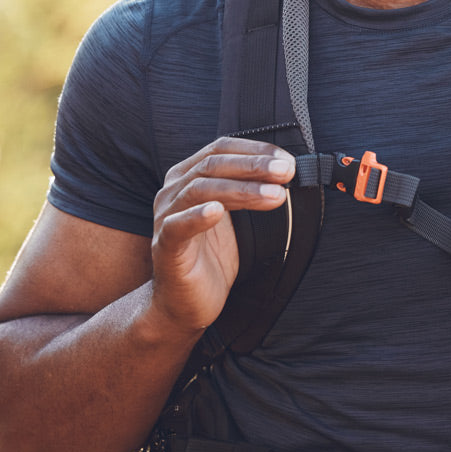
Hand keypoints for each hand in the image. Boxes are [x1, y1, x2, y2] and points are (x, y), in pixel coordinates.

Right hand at [148, 137, 294, 334]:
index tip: (286, 159)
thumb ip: (249, 190)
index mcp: (188, 176)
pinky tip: (217, 211)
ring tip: (274, 195)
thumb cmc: (211, 256)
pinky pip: (177, 226)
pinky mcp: (164, 246)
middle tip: (286, 172)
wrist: (185, 302)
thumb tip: (285, 171)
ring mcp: (165, 217)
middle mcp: (173, 190)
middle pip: (213, 165)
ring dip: (241, 189)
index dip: (255, 150)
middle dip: (254, 166)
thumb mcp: (235, 216)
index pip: (221, 149)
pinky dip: (197, 216)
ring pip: (200, 190)